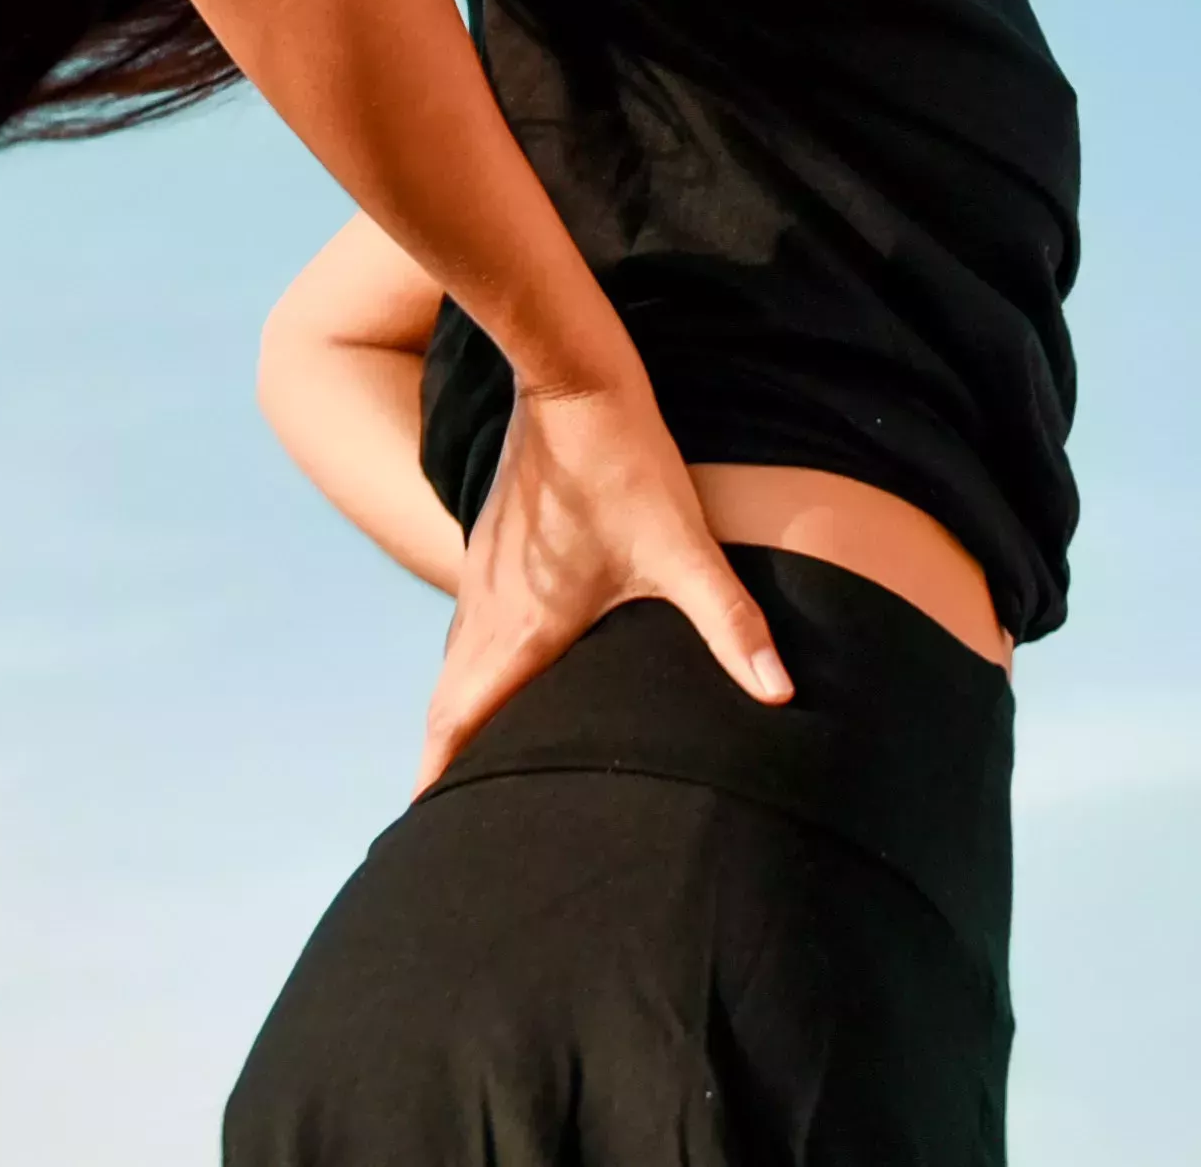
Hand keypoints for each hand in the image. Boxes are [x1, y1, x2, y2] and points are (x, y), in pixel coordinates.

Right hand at [417, 377, 794, 790]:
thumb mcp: (684, 550)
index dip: (437, 774)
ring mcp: (484, 572)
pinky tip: (498, 667)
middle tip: (440, 811)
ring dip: (455, 710)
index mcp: (525, 626)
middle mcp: (490, 606)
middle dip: (441, 758)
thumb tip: (780, 693)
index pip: (462, 719)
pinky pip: (468, 625)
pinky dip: (469, 665)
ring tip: (466, 756)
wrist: (572, 379)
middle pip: (447, 702)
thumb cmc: (625, 465)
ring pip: (456, 661)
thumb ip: (730, 624)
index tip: (420, 821)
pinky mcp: (493, 545)